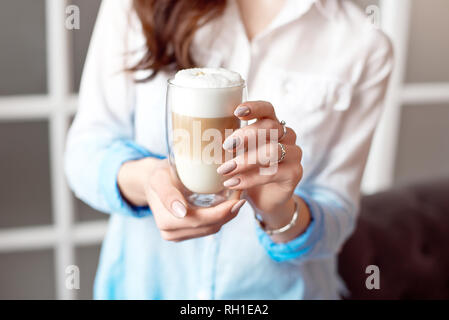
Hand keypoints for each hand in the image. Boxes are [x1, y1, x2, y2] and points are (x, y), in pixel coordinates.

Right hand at [118, 158, 245, 241]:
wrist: (154, 182)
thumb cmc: (159, 175)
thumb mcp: (160, 178)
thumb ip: (168, 194)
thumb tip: (181, 212)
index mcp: (166, 221)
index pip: (202, 220)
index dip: (224, 211)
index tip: (239, 197)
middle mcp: (171, 233)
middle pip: (210, 227)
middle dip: (229, 213)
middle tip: (243, 195)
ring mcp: (178, 236)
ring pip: (212, 229)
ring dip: (227, 216)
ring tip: (238, 198)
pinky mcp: (185, 234)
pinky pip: (209, 228)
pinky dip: (221, 217)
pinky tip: (228, 204)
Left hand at [217, 101, 309, 241]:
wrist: (265, 200)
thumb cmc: (248, 171)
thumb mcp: (237, 155)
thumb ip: (229, 144)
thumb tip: (204, 137)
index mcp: (272, 126)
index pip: (267, 109)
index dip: (254, 107)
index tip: (236, 111)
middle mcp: (286, 136)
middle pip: (271, 127)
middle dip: (247, 135)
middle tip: (226, 146)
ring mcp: (294, 154)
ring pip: (273, 150)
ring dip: (246, 159)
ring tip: (225, 170)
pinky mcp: (295, 173)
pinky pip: (273, 172)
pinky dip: (250, 178)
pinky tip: (233, 183)